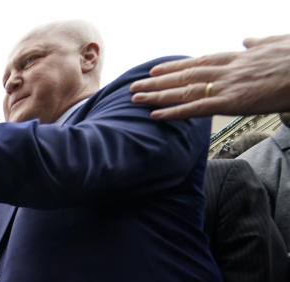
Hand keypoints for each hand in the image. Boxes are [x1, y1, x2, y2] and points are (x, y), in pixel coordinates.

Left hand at [130, 34, 289, 117]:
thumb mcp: (278, 43)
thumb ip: (259, 43)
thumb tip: (247, 39)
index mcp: (238, 57)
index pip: (199, 62)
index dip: (175, 67)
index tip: (156, 70)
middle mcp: (228, 69)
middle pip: (185, 75)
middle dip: (157, 82)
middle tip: (134, 87)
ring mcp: (229, 85)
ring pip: (184, 90)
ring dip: (157, 95)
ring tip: (135, 99)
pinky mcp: (233, 102)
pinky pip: (196, 108)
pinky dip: (174, 112)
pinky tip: (156, 115)